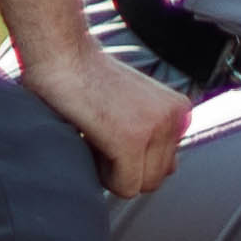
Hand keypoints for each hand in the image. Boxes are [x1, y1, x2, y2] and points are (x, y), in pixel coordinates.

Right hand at [28, 43, 190, 199]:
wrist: (62, 54)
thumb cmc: (87, 79)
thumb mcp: (137, 104)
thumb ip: (155, 134)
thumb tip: (170, 169)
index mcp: (178, 110)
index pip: (165, 164)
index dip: (132, 159)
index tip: (111, 135)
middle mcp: (175, 119)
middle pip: (156, 177)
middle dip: (125, 169)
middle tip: (101, 138)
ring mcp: (157, 129)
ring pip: (141, 185)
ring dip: (112, 172)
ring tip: (97, 137)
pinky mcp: (131, 141)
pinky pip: (124, 186)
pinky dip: (102, 176)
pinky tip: (91, 143)